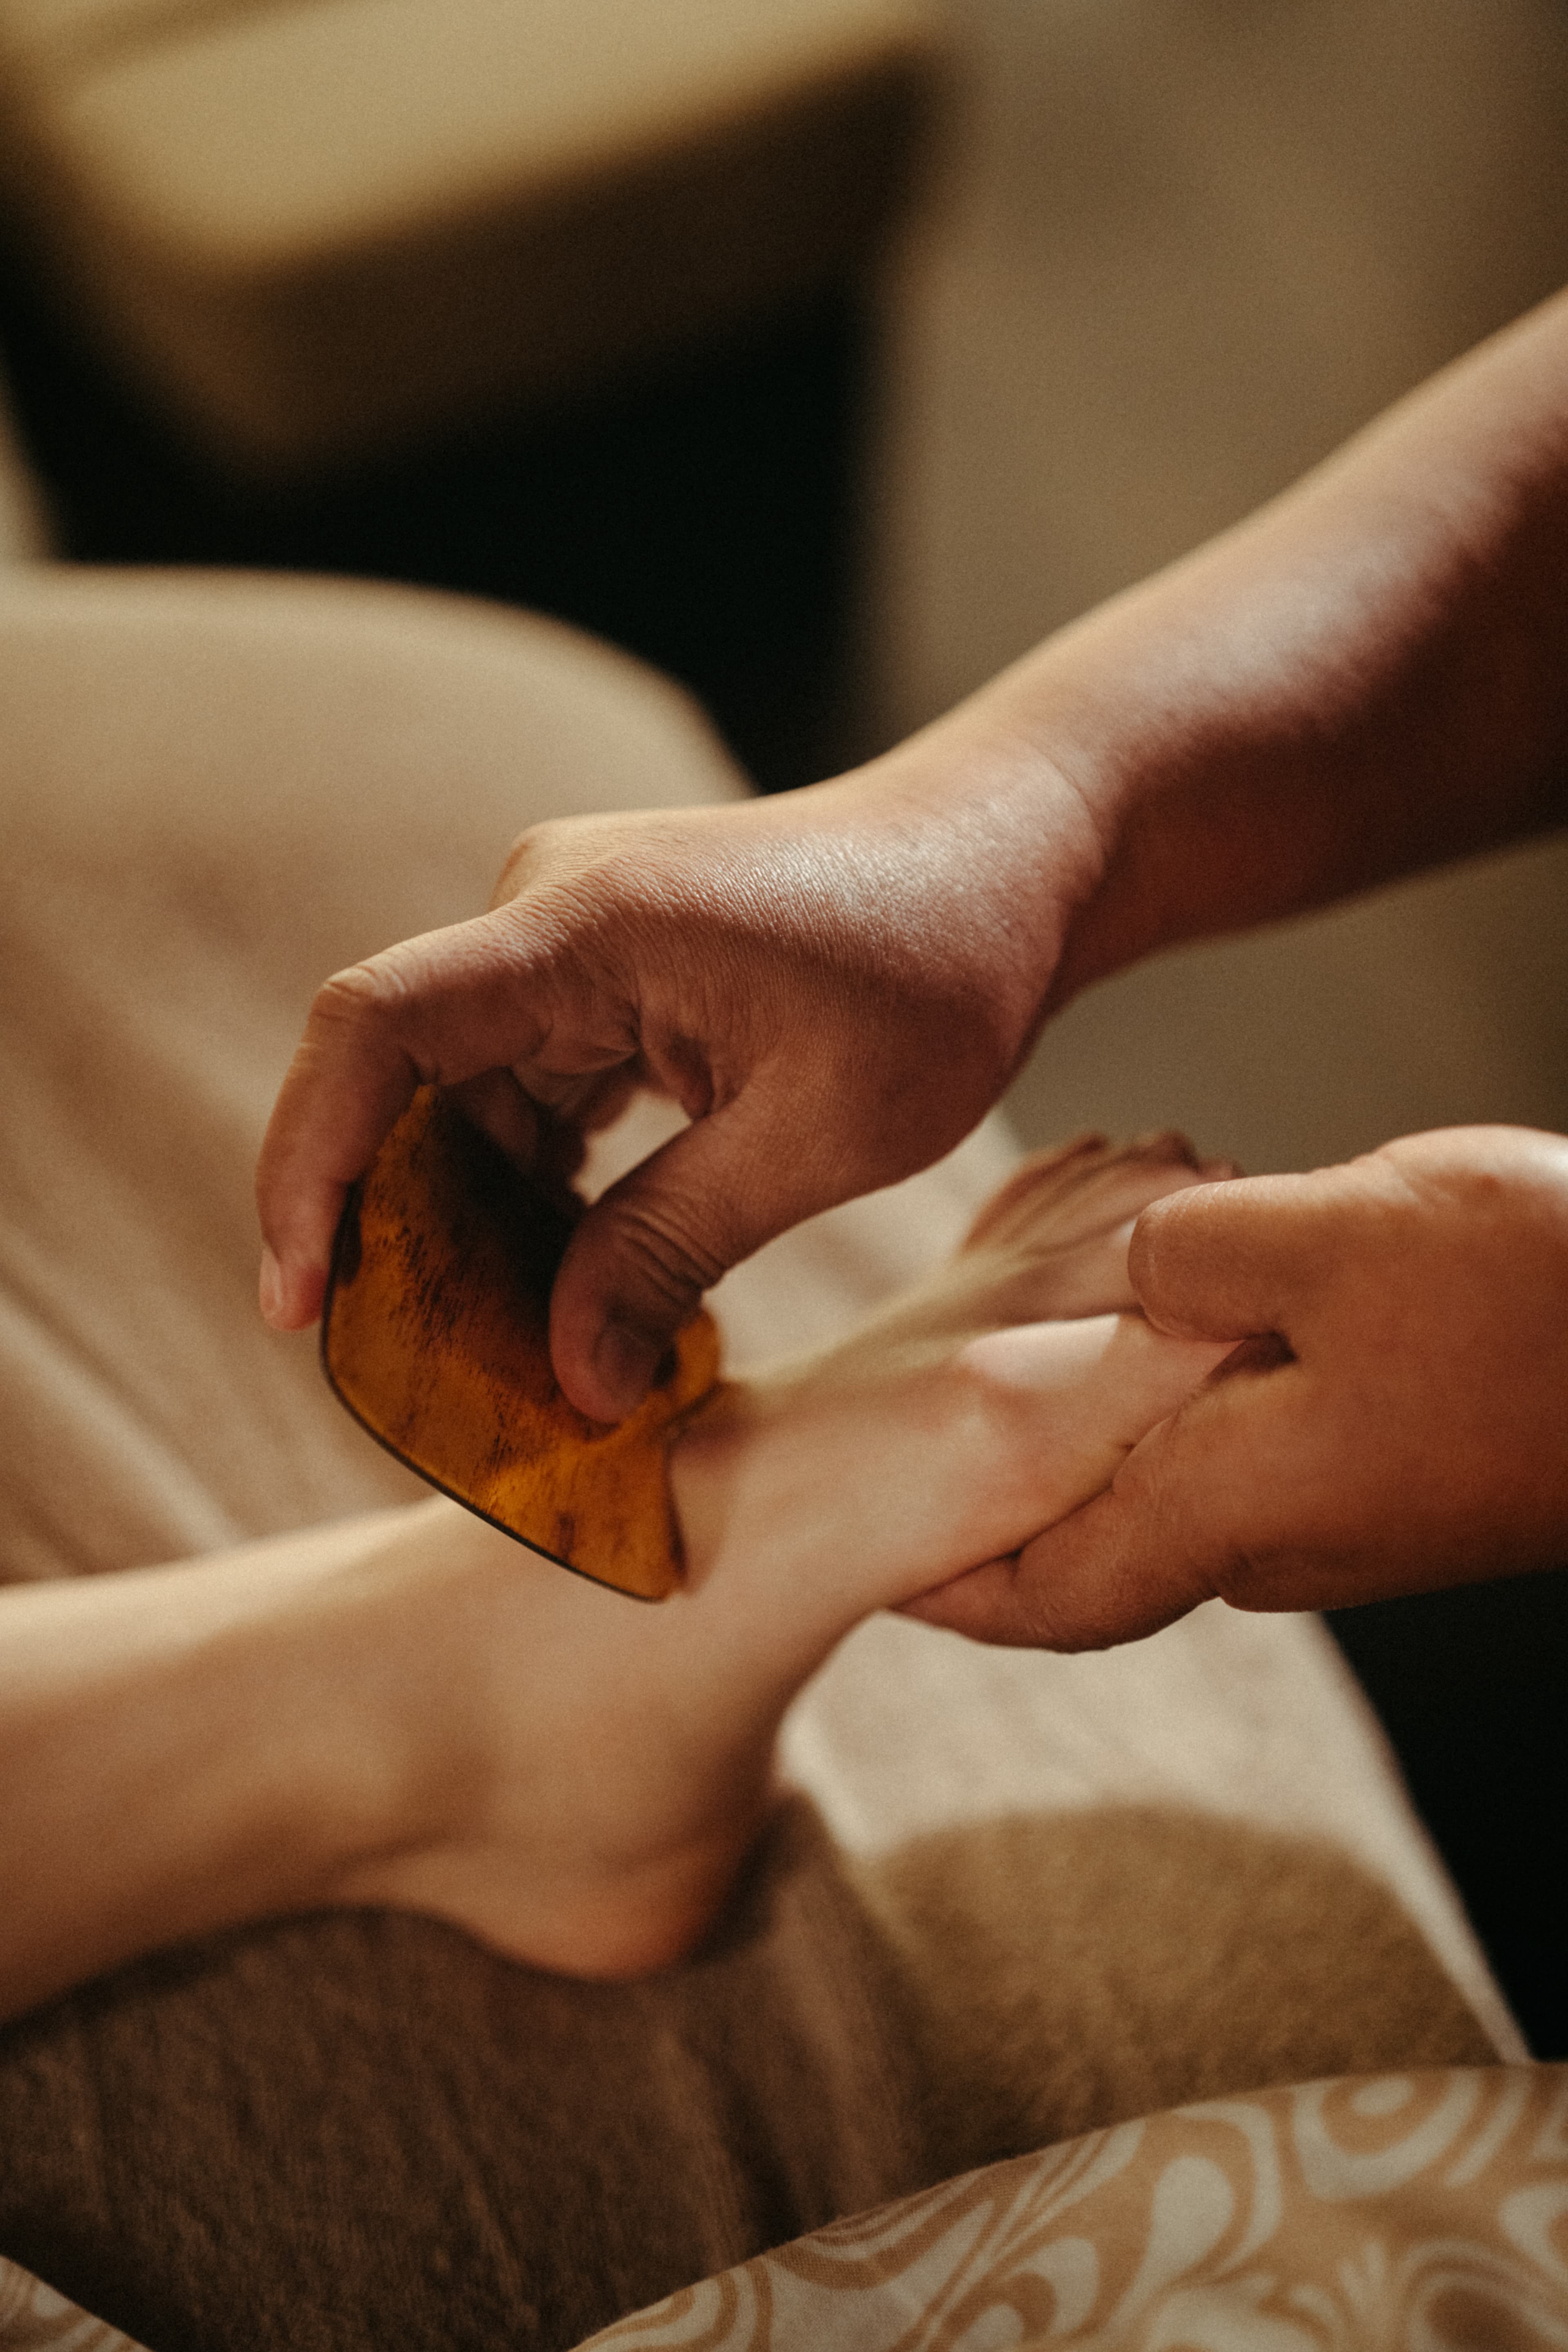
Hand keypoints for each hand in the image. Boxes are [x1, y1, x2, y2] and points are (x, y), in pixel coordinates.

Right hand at [255, 745, 1100, 1419]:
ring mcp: (572, 942)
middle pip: (410, 1083)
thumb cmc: (942, 968)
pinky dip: (535, 1188)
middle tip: (428, 1377)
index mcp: (585, 923)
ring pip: (468, 1101)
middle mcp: (547, 914)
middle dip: (400, 1233)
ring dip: (476, 1224)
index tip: (302, 1303)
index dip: (311, 1164)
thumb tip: (571, 1380)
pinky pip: (530, 1090)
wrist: (1012, 860)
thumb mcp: (820, 1132)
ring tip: (506, 1352)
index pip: (377, 1029)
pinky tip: (563, 1283)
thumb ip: (675, 1249)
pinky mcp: (607, 975)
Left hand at [907, 1125, 1567, 1645]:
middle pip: (1094, 1547)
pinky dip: (1175, 1408)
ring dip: (1090, 1445)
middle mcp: (1276, 1539)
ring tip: (1011, 1373)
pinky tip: (1162, 1325)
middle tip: (910, 1447)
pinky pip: (1242, 1457)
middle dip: (1000, 1510)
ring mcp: (1341, 1514)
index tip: (863, 1561)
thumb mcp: (1325, 1233)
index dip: (944, 1588)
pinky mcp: (1392, 1474)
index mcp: (1234, 1507)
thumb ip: (1185, 1253)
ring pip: (1168, 1493)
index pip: (1043, 1593)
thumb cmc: (1532, 1300)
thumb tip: (1129, 1266)